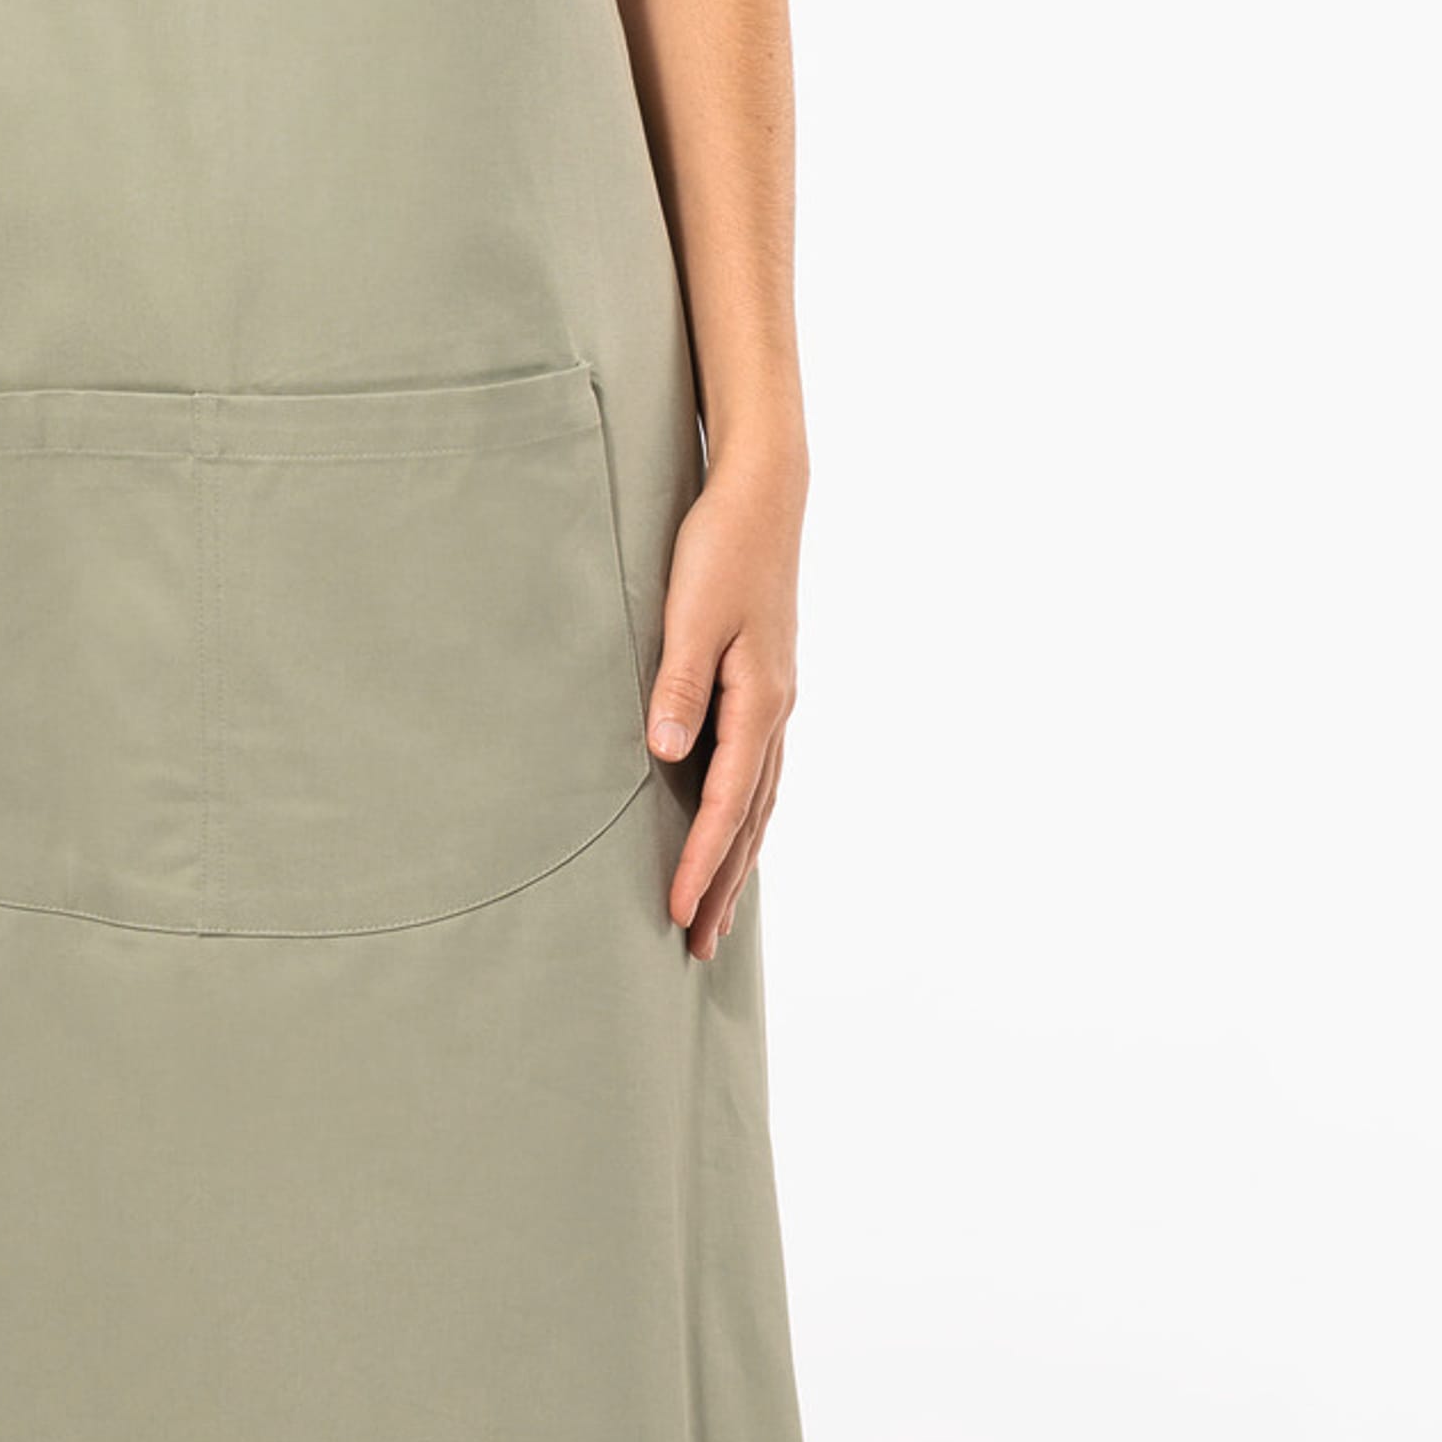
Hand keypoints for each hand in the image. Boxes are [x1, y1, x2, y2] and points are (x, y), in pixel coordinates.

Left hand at [644, 444, 801, 962]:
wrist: (764, 495)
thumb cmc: (722, 550)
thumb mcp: (692, 615)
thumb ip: (680, 686)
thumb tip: (667, 755)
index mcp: (758, 702)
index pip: (726, 804)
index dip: (702, 862)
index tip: (679, 912)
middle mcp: (774, 711)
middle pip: (751, 819)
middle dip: (725, 884)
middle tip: (701, 946)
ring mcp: (774, 701)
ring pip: (759, 801)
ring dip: (738, 858)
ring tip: (719, 911)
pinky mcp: (764, 686)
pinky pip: (759, 771)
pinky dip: (747, 815)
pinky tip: (736, 829)